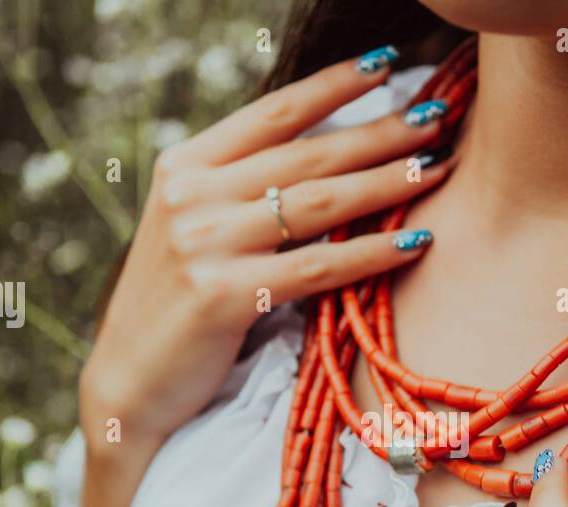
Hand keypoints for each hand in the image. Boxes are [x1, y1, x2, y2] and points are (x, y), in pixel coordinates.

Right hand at [80, 52, 451, 463]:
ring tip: (437, 167)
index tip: (388, 64)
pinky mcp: (224, 295)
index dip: (334, 85)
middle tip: (437, 117)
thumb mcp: (195, 229)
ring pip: (319, 203)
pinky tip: (417, 241)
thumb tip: (326, 152)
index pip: (273, 112)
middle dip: (380, 132)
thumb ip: (241, 189)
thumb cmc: (177, 305)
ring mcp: (204, 243)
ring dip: (387, 182)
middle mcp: (192, 196)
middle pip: (307, 153)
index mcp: (184, 167)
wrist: (130, 382)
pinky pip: (319, 267)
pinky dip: (374, 252)